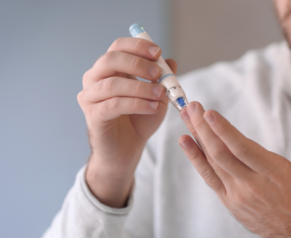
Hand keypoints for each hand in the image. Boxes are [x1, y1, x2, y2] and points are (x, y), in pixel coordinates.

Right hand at [78, 37, 176, 206]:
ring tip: (160, 94)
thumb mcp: (156, 97)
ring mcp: (90, 97)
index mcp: (109, 69)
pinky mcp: (93, 116)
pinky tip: (153, 108)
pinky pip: (114, 105)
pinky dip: (137, 104)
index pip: (118, 47)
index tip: (158, 52)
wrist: (127, 149)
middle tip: (158, 73)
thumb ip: (162, 79)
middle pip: (110, 60)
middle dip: (137, 64)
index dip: (137, 46)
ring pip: (112, 84)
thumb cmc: (140, 120)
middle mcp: (94, 79)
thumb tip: (171, 61)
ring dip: (140, 87)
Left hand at [179, 102, 290, 237]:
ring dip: (197, 137)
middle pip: (221, 152)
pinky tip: (186, 142)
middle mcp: (251, 184)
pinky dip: (195, 158)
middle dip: (203, 127)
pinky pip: (209, 177)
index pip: (243, 149)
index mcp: (273, 174)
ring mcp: (237, 193)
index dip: (224, 131)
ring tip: (185, 116)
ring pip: (212, 162)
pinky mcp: (229, 200)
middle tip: (191, 106)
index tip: (209, 113)